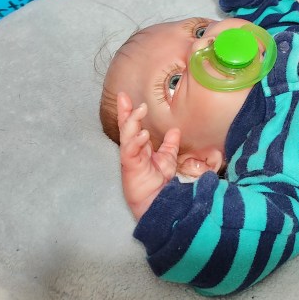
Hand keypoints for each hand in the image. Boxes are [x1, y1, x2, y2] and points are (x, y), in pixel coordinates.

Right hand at [117, 92, 178, 219]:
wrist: (159, 202)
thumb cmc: (160, 183)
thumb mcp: (167, 159)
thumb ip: (169, 145)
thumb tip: (174, 130)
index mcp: (140, 147)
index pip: (134, 126)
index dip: (130, 112)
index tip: (127, 97)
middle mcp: (133, 151)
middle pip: (126, 128)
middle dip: (124, 112)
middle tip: (124, 97)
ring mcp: (131, 159)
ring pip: (127, 137)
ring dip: (132, 123)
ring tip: (139, 111)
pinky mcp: (131, 169)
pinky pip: (131, 152)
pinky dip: (136, 142)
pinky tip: (142, 134)